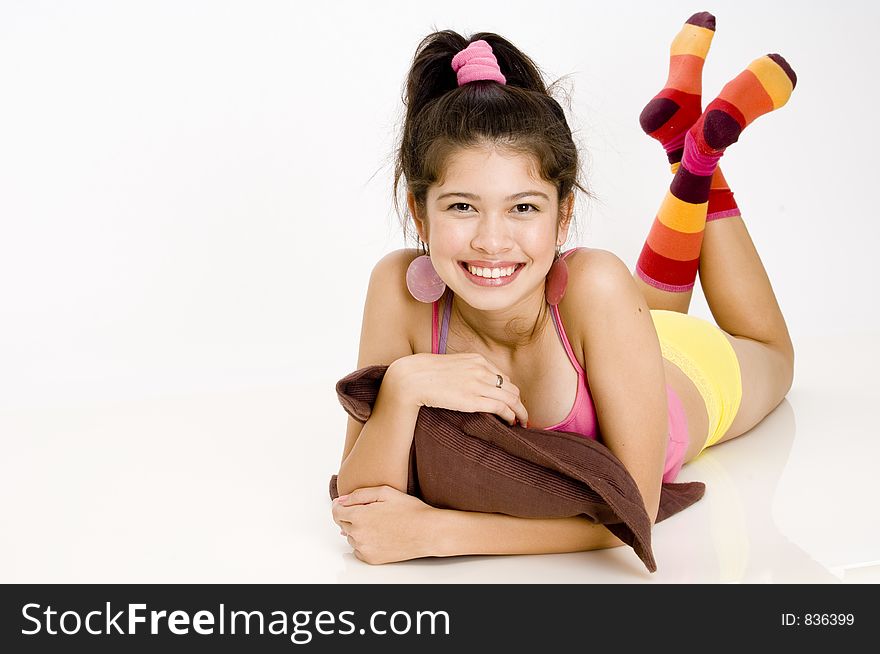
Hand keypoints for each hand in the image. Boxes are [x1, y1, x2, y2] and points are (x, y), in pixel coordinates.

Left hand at [331, 485, 440, 563]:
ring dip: (357, 529)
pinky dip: (364, 543)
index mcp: (359, 516)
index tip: (346, 503)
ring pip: (350, 537)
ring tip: (378, 523)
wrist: (428, 532)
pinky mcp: (371, 559)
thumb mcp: (384, 492)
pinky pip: (358, 550)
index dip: (340, 506)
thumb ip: (358, 495)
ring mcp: (364, 548)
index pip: (336, 512)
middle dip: (351, 516)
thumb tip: (341, 500)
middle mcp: (359, 534)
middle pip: (342, 524)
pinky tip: (378, 535)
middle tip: (369, 511)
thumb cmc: (410, 511)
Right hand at [389, 353, 528, 426]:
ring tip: (522, 422)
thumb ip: (466, 371)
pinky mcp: (472, 399)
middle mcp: (481, 369)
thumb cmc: (427, 374)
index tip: (511, 403)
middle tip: (521, 415)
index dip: (509, 392)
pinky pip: (500, 407)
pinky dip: (510, 415)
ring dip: (519, 412)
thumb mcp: (452, 365)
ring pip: (510, 398)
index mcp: (476, 359)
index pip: (502, 377)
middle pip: (511, 387)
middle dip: (519, 403)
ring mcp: (477, 384)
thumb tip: (474, 384)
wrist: (412, 378)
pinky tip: (511, 422)